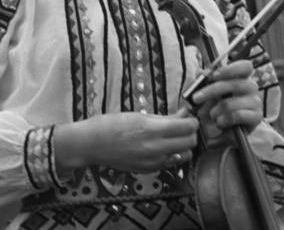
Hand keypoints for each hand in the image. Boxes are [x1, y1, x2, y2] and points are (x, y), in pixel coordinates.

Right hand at [55, 111, 198, 173]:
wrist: (91, 145)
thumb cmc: (109, 125)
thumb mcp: (136, 116)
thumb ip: (163, 118)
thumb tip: (184, 114)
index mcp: (151, 129)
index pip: (187, 127)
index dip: (192, 121)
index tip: (189, 117)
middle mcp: (155, 148)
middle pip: (190, 142)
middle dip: (190, 133)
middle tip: (183, 126)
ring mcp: (153, 161)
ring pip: (184, 155)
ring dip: (184, 146)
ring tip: (173, 137)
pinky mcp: (149, 170)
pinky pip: (171, 162)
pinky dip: (171, 154)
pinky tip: (160, 147)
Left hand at [190, 59, 261, 143]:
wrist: (220, 132)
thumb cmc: (212, 108)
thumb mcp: (204, 93)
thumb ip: (203, 81)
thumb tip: (200, 72)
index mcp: (240, 77)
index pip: (245, 66)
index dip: (230, 69)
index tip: (213, 76)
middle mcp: (251, 88)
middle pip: (236, 84)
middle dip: (212, 90)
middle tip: (195, 98)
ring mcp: (255, 102)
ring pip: (233, 102)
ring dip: (216, 110)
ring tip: (211, 115)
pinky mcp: (256, 117)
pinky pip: (238, 115)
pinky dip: (224, 120)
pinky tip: (220, 123)